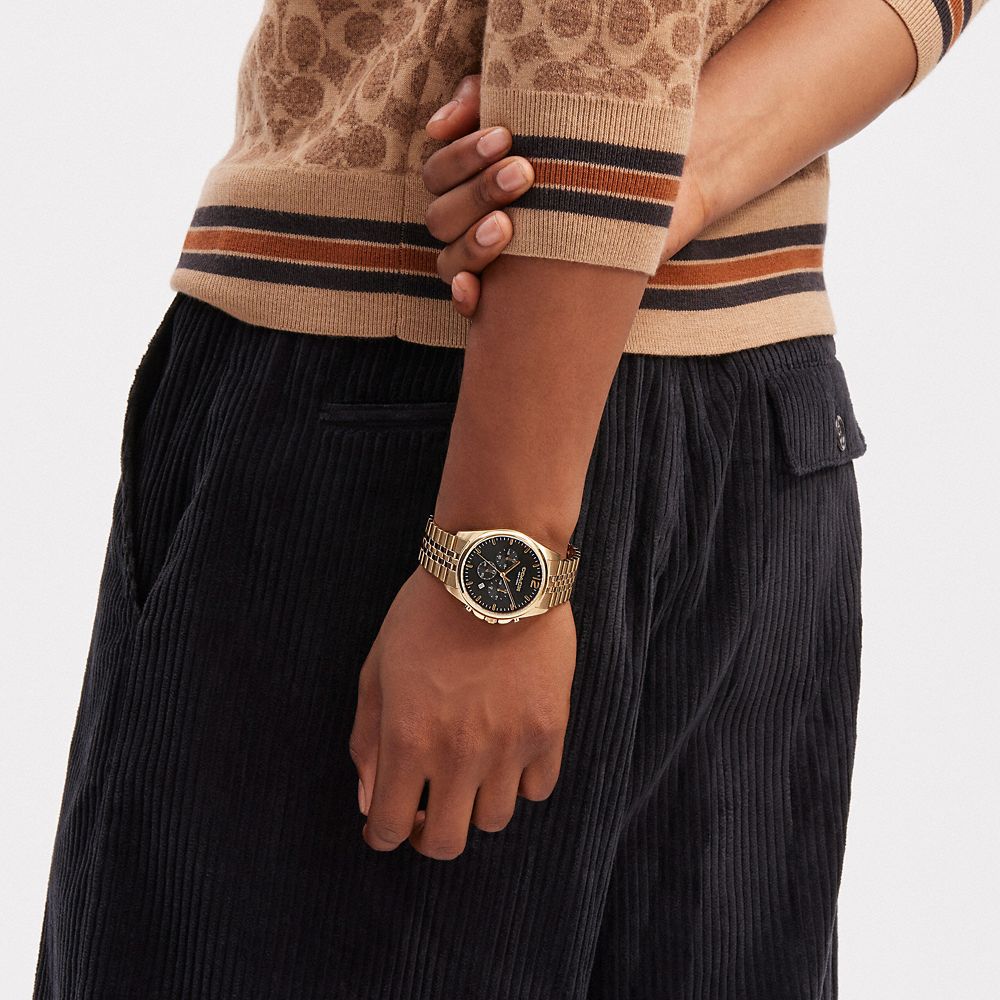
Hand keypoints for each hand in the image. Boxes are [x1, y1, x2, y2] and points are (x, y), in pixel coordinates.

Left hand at [349, 567, 575, 859]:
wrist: (494, 569)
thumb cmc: (425, 614)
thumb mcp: (377, 669)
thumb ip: (367, 739)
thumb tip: (369, 801)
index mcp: (408, 739)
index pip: (390, 829)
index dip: (383, 835)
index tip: (388, 822)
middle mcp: (459, 754)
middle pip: (445, 843)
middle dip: (428, 834)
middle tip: (428, 808)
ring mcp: (509, 746)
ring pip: (493, 821)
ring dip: (475, 806)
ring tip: (471, 771)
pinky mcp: (550, 729)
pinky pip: (538, 789)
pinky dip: (520, 782)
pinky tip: (508, 752)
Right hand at [423, 75, 712, 313]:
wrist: (665, 187)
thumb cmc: (597, 143)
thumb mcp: (548, 109)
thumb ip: (488, 98)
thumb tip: (436, 126)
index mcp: (475, 179)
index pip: (439, 172)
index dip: (462, 156)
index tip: (505, 138)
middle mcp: (476, 222)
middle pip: (441, 215)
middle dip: (477, 191)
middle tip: (525, 173)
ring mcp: (493, 262)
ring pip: (450, 259)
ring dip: (471, 242)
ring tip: (509, 225)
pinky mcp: (514, 296)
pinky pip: (470, 304)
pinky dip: (465, 297)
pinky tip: (474, 288)